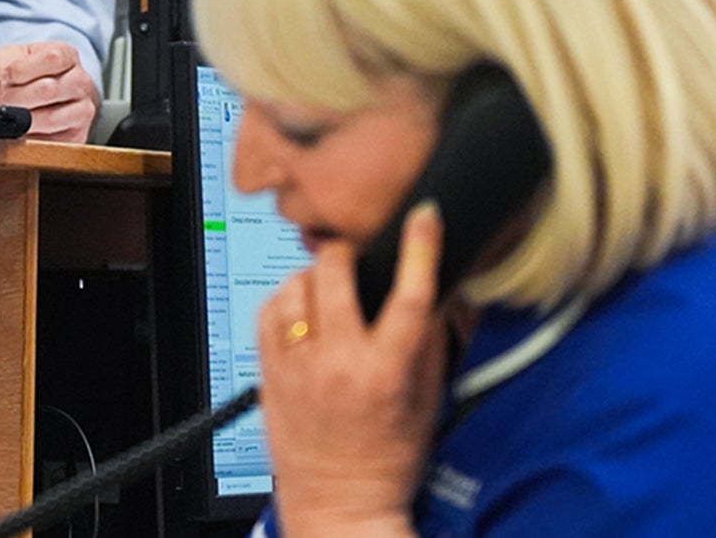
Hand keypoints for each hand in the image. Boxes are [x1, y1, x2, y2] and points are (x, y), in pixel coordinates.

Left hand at [0, 42, 99, 141]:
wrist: (26, 102)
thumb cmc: (18, 78)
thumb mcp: (6, 59)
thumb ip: (3, 63)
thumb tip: (6, 78)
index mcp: (67, 55)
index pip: (52, 58)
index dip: (22, 70)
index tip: (5, 78)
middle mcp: (81, 81)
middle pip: (48, 90)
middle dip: (16, 98)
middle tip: (4, 102)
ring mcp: (84, 110)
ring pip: (50, 118)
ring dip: (22, 120)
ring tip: (13, 116)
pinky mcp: (78, 136)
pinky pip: (51, 141)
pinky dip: (30, 138)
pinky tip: (24, 130)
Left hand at [260, 204, 444, 537]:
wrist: (338, 501)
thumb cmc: (389, 458)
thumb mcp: (428, 404)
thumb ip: (433, 345)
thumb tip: (446, 297)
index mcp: (388, 373)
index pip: (410, 296)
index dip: (421, 248)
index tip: (424, 216)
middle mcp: (340, 363)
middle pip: (335, 273)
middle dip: (346, 252)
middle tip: (354, 257)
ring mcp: (298, 365)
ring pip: (297, 286)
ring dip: (314, 278)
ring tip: (327, 291)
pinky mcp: (269, 370)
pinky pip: (269, 310)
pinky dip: (286, 300)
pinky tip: (301, 311)